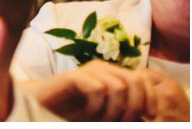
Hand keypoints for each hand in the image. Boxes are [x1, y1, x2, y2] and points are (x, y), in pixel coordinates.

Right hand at [29, 60, 188, 121]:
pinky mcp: (73, 76)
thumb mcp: (106, 114)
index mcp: (114, 74)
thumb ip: (125, 113)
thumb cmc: (74, 111)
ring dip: (115, 110)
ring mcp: (87, 70)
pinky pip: (97, 90)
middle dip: (135, 105)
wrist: (41, 106)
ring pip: (118, 87)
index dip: (151, 98)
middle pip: (135, 81)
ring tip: (103, 121)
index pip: (143, 79)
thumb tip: (147, 119)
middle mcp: (103, 68)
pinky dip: (97, 107)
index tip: (149, 118)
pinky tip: (88, 114)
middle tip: (124, 122)